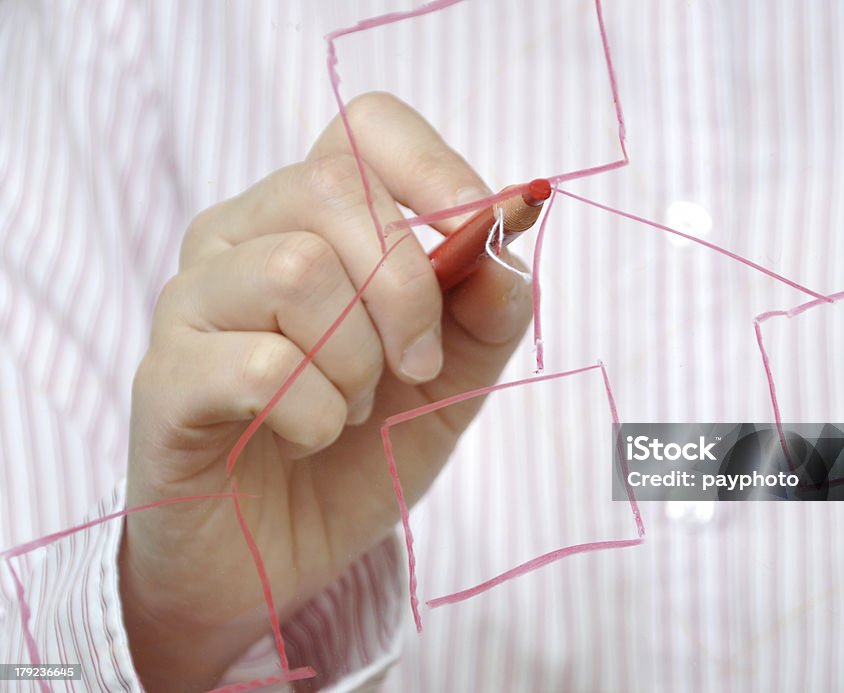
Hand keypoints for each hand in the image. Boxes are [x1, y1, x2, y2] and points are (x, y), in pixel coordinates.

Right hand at [120, 93, 532, 690]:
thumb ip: (488, 308)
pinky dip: (314, 416)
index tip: (480, 237)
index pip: (366, 127)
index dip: (436, 169)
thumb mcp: (452, 378)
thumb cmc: (359, 452)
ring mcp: (191, 302)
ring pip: (295, 273)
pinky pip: (261, 365)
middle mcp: (239, 237)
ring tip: (348, 408)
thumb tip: (510, 238)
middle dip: (407, 290)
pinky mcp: (164, 378)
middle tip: (418, 365)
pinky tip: (304, 438)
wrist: (280, 555)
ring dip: (356, 363)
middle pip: (333, 190)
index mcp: (310, 218)